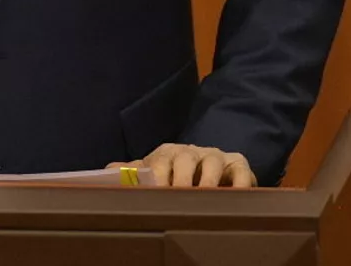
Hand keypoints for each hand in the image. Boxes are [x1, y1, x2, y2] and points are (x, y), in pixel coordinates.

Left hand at [111, 143, 256, 187]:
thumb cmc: (177, 176)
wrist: (213, 168)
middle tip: (177, 197)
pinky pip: (242, 172)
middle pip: (185, 159)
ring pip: (212, 163)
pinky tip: (234, 196)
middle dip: (180, 179)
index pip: (160, 161)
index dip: (157, 177)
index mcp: (168, 153)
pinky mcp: (239, 165)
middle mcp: (192, 152)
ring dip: (207, 181)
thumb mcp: (155, 174)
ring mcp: (216, 157)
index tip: (154, 193)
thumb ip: (132, 172)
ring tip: (203, 197)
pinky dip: (240, 183)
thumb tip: (107, 170)